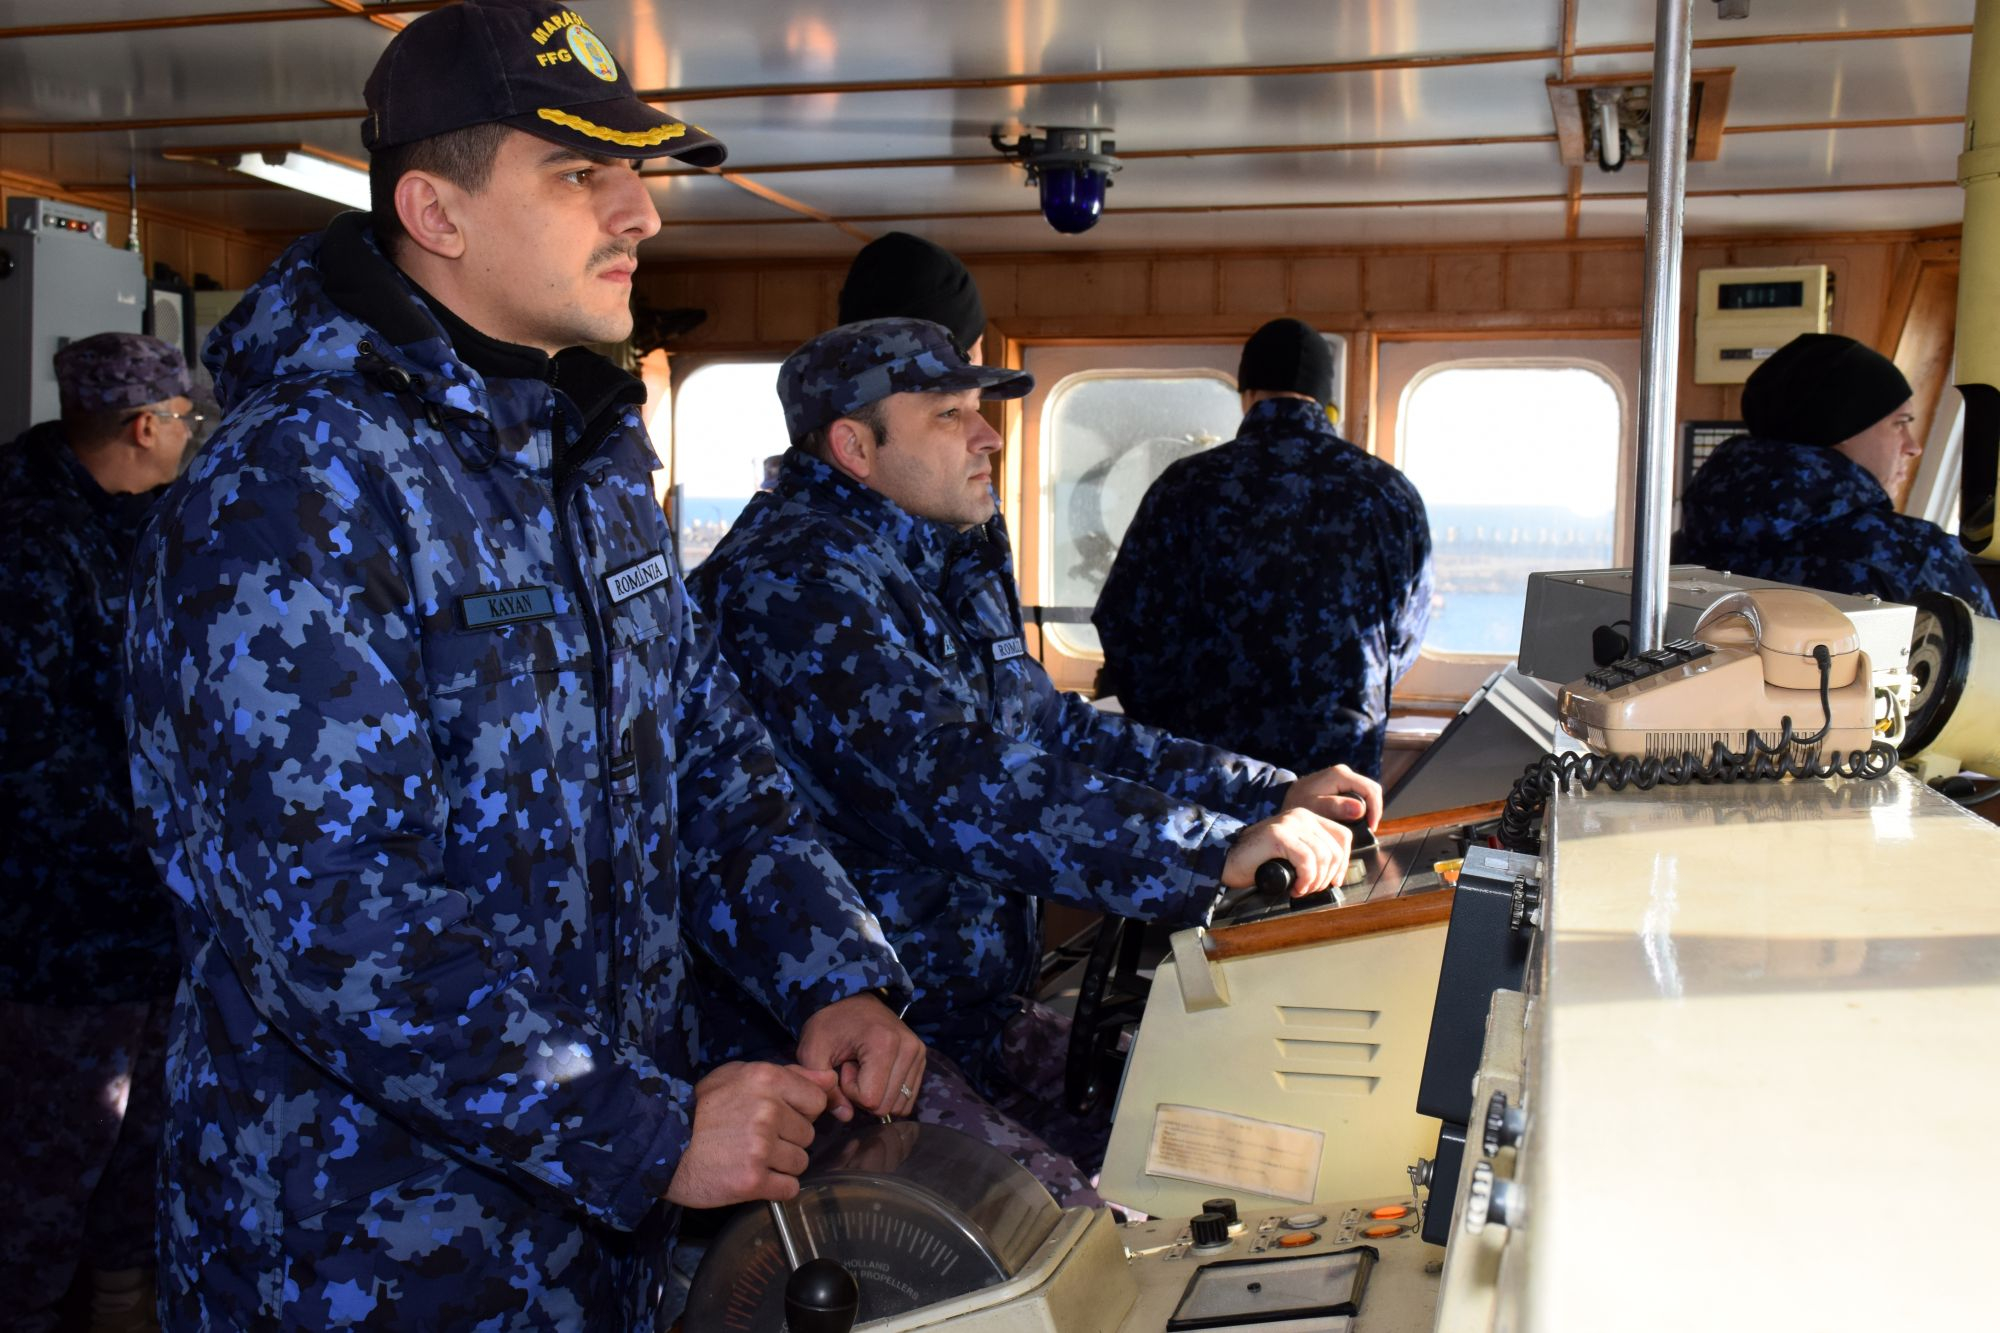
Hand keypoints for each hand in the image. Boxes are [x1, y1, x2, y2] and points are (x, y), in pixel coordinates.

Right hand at [663, 1061, 834, 1207]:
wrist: (659, 1146)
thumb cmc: (699, 1109)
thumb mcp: (738, 1076)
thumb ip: (788, 1074)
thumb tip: (829, 1079)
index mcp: (767, 1080)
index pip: (816, 1100)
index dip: (801, 1111)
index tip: (781, 1117)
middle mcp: (768, 1112)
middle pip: (809, 1134)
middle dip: (789, 1139)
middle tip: (757, 1139)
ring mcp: (761, 1148)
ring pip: (801, 1162)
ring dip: (782, 1165)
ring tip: (753, 1158)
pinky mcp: (753, 1181)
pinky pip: (789, 1188)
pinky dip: (776, 1187)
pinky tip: (755, 1178)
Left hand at [797, 992, 927, 1118]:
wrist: (849, 998)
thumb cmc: (829, 1024)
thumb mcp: (813, 1052)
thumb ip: (825, 1087)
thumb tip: (846, 1117)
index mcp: (883, 1044)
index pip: (870, 1099)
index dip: (850, 1091)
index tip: (843, 1066)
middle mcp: (909, 1048)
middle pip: (886, 1105)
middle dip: (863, 1094)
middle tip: (853, 1067)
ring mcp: (919, 1053)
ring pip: (899, 1104)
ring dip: (877, 1093)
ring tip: (864, 1068)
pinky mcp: (921, 1058)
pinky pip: (908, 1097)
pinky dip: (889, 1092)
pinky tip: (876, 1071)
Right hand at [1221, 806, 1351, 896]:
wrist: (1227, 860)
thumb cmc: (1258, 861)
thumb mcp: (1293, 853)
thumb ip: (1313, 853)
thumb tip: (1336, 873)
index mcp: (1307, 818)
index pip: (1343, 836)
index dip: (1343, 863)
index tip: (1333, 881)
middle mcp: (1301, 816)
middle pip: (1335, 849)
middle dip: (1328, 876)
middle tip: (1312, 889)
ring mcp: (1289, 823)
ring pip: (1323, 856)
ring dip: (1315, 880)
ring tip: (1302, 889)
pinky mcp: (1279, 835)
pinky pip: (1307, 861)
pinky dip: (1306, 879)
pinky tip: (1296, 887)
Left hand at [1282, 764, 1382, 831]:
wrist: (1284, 801)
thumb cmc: (1297, 805)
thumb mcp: (1314, 808)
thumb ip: (1335, 808)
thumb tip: (1360, 809)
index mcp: (1340, 775)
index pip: (1370, 789)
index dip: (1375, 809)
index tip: (1371, 827)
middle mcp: (1343, 772)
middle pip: (1371, 790)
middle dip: (1373, 810)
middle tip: (1368, 829)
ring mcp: (1342, 777)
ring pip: (1366, 793)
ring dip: (1367, 810)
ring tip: (1362, 827)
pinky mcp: (1340, 784)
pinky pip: (1358, 795)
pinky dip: (1360, 808)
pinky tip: (1355, 821)